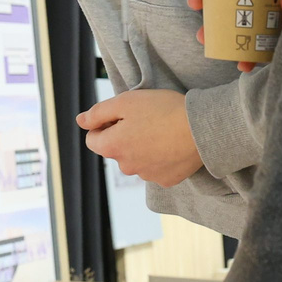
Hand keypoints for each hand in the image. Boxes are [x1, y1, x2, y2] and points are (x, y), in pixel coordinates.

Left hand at [73, 89, 201, 186]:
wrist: (201, 127)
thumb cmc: (162, 110)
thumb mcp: (125, 101)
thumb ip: (98, 113)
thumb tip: (81, 121)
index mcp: (113, 148)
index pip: (93, 139)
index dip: (104, 124)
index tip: (122, 115)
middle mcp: (127, 167)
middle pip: (116, 150)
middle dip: (123, 135)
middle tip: (144, 118)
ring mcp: (148, 176)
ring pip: (136, 159)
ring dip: (142, 146)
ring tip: (161, 129)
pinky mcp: (167, 180)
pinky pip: (156, 167)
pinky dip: (160, 157)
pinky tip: (171, 143)